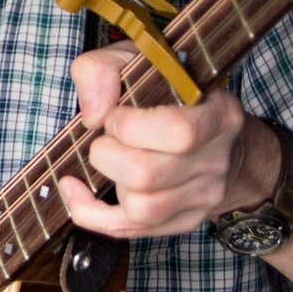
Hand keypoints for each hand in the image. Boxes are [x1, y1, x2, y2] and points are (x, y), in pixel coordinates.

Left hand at [56, 42, 270, 239]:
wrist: (217, 135)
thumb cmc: (173, 93)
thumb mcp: (142, 61)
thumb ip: (105, 70)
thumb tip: (92, 114)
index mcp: (217, 116)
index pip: (177, 132)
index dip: (130, 125)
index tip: (117, 114)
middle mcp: (216, 161)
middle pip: (147, 176)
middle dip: (108, 154)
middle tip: (108, 137)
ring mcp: (203, 196)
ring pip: (141, 209)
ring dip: (109, 181)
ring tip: (111, 158)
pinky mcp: (183, 220)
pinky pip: (130, 230)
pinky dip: (91, 214)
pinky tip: (75, 192)